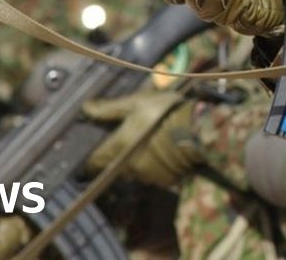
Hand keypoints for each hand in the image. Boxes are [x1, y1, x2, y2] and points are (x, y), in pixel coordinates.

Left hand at [83, 89, 200, 187]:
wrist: (200, 128)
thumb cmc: (165, 112)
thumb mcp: (136, 103)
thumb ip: (109, 109)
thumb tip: (85, 108)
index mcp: (120, 147)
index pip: (94, 162)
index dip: (90, 159)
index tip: (91, 154)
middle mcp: (130, 166)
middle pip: (114, 167)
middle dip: (115, 158)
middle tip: (124, 144)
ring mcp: (148, 175)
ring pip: (133, 172)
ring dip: (134, 163)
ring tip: (144, 147)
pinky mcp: (165, 180)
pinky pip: (151, 176)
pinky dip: (152, 167)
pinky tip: (160, 154)